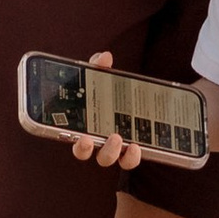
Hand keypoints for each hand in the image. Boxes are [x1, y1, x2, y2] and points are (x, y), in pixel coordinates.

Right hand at [65, 50, 150, 169]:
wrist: (127, 96)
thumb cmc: (103, 90)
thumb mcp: (99, 76)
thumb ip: (98, 66)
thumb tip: (106, 57)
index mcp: (87, 129)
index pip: (80, 145)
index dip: (81, 146)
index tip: (84, 138)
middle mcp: (101, 143)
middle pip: (100, 157)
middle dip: (106, 151)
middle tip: (115, 137)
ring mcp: (117, 147)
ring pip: (116, 160)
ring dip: (122, 154)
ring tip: (128, 140)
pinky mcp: (130, 148)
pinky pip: (129, 159)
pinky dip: (133, 155)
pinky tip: (138, 145)